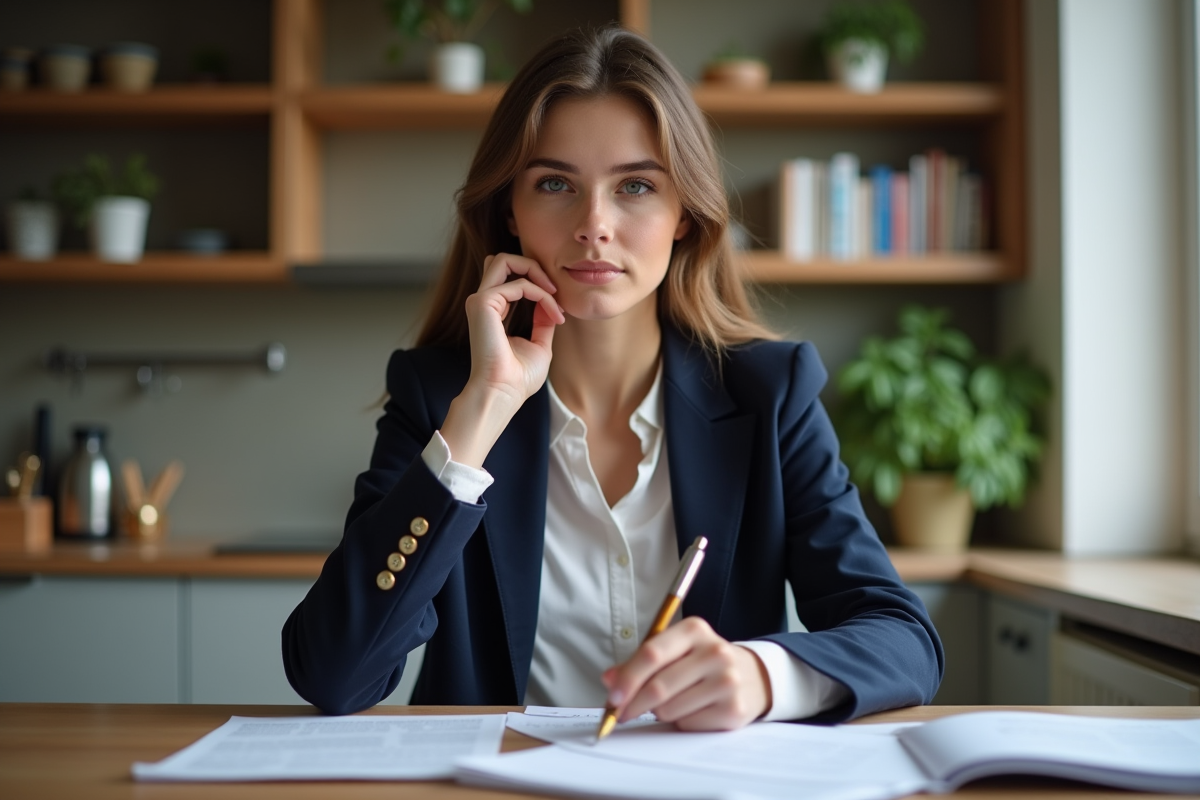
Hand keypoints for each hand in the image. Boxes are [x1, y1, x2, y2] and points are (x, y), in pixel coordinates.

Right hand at [441, 253, 564, 466]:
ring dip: (537, 274)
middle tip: (555, 290)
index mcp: (492, 311)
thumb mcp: (539, 345)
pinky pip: (519, 284)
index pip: (508, 275)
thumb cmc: (518, 378)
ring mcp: (479, 301)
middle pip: (504, 260)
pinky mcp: (482, 303)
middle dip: (534, 267)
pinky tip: (553, 313)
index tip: (558, 308)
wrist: (503, 393)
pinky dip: (541, 295)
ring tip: (555, 296)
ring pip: (505, 260)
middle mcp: (482, 302)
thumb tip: (550, 303)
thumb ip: (542, 322)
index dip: (536, 281)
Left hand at [601, 617, 772, 731]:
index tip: (612, 696)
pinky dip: (681, 722)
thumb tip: (609, 679)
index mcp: (694, 630)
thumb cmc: (703, 663)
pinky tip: (693, 710)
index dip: (628, 678)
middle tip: (622, 713)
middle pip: (659, 686)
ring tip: (673, 702)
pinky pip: (688, 724)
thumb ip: (640, 662)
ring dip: (660, 712)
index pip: (652, 654)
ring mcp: (727, 681)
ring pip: (670, 709)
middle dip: (634, 704)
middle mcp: (715, 652)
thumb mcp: (675, 651)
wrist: (753, 676)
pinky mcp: (733, 709)